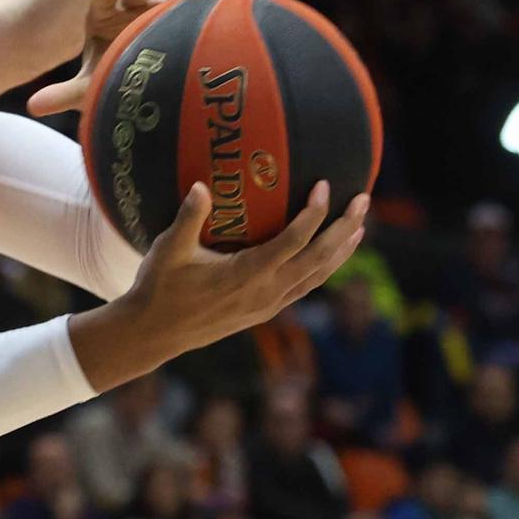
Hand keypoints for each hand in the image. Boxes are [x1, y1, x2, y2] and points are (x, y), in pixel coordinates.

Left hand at [27, 0, 194, 117]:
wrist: (149, 94)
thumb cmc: (115, 86)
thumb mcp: (91, 91)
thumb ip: (64, 94)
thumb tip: (33, 107)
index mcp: (102, 17)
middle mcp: (128, 5)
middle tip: (157, 2)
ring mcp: (155, 3)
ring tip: (180, 1)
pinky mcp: (180, 7)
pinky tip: (195, 2)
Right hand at [72, 180, 368, 391]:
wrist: (155, 333)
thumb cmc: (159, 288)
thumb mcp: (169, 249)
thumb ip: (189, 217)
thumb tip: (202, 185)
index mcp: (248, 274)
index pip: (294, 241)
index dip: (314, 214)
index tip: (325, 185)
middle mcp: (266, 292)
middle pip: (319, 258)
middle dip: (344, 229)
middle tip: (363, 200)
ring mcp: (268, 304)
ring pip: (318, 276)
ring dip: (341, 250)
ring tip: (359, 226)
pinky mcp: (265, 310)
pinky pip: (306, 286)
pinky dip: (324, 268)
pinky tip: (329, 256)